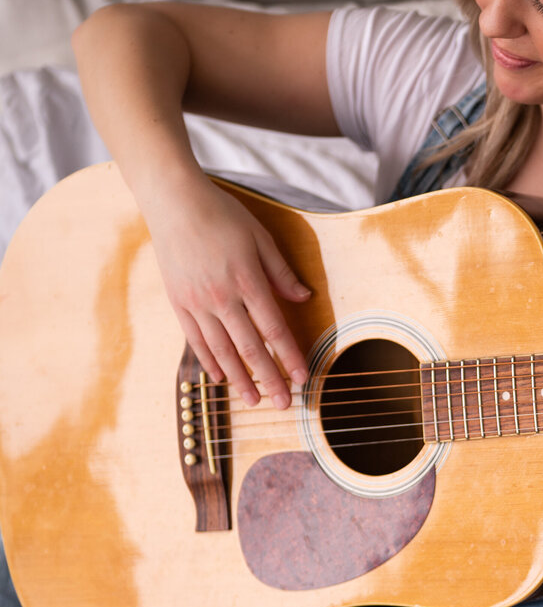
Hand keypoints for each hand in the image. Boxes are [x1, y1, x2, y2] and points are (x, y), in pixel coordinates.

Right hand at [148, 179, 310, 408]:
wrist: (173, 202)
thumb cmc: (222, 215)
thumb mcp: (260, 238)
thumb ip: (282, 273)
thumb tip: (305, 298)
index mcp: (248, 280)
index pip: (274, 329)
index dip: (290, 356)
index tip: (303, 377)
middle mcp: (222, 297)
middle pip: (250, 348)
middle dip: (269, 379)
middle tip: (284, 404)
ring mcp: (197, 303)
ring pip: (222, 351)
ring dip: (240, 379)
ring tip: (253, 401)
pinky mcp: (179, 303)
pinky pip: (196, 341)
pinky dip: (210, 362)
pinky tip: (221, 378)